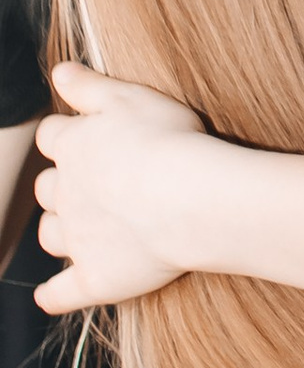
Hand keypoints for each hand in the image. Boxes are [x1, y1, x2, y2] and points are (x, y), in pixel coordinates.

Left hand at [33, 66, 209, 312]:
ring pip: (52, 233)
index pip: (53, 135)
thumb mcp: (130, 97)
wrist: (192, 199)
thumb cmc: (169, 142)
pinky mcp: (94, 277)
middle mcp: (65, 192)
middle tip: (95, 184)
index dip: (68, 136)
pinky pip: (62, 291)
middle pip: (48, 187)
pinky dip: (54, 294)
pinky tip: (51, 295)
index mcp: (73, 145)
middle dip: (63, 185)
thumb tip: (59, 72)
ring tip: (83, 230)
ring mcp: (77, 237)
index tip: (87, 137)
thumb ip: (90, 86)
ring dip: (61, 230)